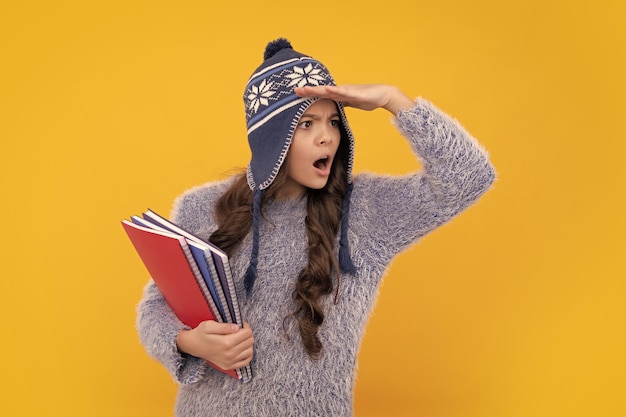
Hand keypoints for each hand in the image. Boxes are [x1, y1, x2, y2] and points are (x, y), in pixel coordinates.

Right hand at [176, 321, 253, 370]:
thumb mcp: (209, 325)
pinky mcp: (229, 366)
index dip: (246, 326)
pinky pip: (246, 362)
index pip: (247, 333)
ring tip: (240, 339)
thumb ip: (224, 326)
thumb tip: (237, 327)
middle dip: (247, 334)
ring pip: (250, 351)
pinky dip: (247, 354)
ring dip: (248, 343)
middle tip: (240, 330)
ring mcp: (229, 362)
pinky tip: (242, 348)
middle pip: (250, 341)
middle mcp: (229, 354)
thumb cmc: (201, 334)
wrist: (193, 346)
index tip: (241, 324)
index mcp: (226, 343)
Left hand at [294, 84, 414, 114]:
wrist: (384, 95)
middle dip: (308, 91)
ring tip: (306, 89)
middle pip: (321, 90)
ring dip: (317, 89)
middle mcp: (341, 90)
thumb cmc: (369, 98)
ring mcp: (347, 90)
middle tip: (295, 90)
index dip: (309, 94)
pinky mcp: (355, 93)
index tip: (297, 94)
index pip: (321, 94)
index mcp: (339, 94)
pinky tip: (326, 89)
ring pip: (329, 90)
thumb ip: (343, 103)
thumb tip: (335, 108)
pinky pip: (343, 92)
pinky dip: (334, 90)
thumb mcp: (352, 103)